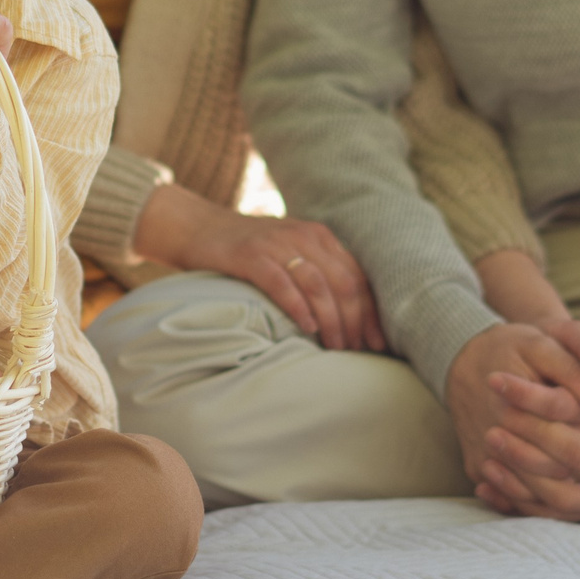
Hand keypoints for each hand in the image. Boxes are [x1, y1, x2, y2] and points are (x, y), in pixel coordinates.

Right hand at [133, 185, 384, 351]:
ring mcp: (277, 245)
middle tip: (356, 351)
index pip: (358, 275)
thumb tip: (351, 318)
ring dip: (332, 319)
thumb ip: (319, 272)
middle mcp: (304, 236)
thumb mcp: (292, 253)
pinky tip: (307, 327)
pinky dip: (298, 306)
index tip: (379, 342)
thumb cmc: (250, 250)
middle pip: (343, 282)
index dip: (372, 311)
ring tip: (336, 347)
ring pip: (318, 284)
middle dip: (355, 321)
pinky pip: (281, 283)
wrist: (200, 227)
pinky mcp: (251, 256)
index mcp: (320, 236)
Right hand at [445, 322, 579, 520]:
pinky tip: (577, 494)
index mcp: (520, 406)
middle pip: (556, 481)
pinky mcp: (478, 467)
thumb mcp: (551, 335)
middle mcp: (499, 436)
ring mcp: (486, 456)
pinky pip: (517, 501)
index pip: (572, 446)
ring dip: (578, 505)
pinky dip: (549, 506)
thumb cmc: (517, 344)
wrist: (462, 356)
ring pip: (538, 500)